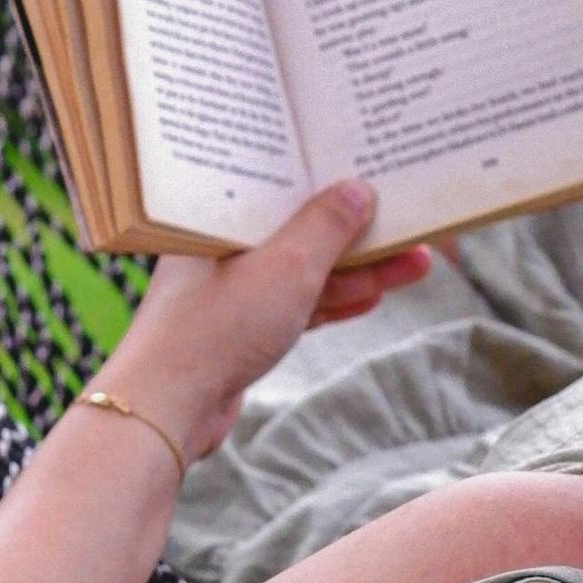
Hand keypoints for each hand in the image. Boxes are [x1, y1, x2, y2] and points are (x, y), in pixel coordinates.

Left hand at [95, 183, 430, 461]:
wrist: (166, 412)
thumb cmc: (216, 329)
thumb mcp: (286, 268)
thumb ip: (327, 226)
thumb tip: (359, 189)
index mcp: (219, 215)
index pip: (283, 181)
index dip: (333, 175)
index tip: (377, 170)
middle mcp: (221, 246)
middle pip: (301, 227)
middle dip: (360, 230)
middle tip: (413, 222)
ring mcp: (231, 290)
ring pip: (306, 270)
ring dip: (359, 269)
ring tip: (416, 263)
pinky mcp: (240, 330)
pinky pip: (297, 305)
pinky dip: (334, 300)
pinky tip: (374, 295)